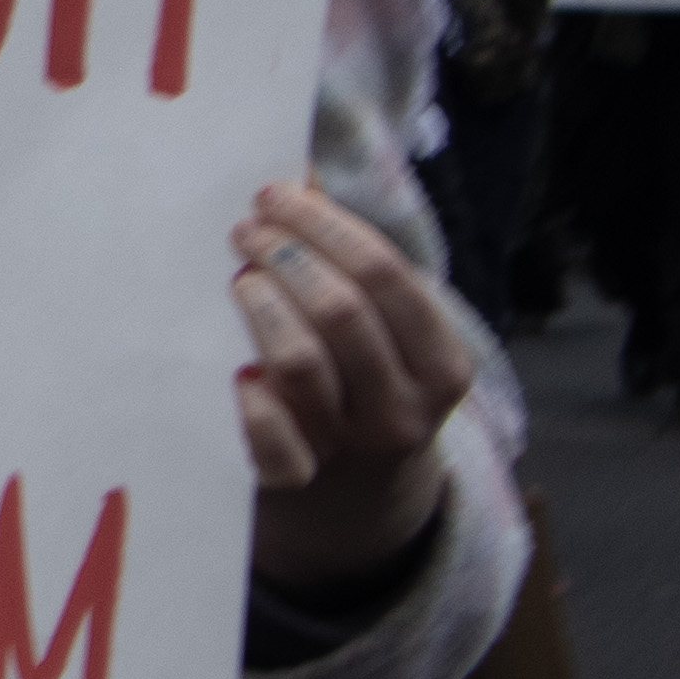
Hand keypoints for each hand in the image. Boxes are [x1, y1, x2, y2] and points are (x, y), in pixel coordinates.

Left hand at [236, 179, 474, 596]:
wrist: (359, 504)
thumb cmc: (366, 388)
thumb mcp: (389, 338)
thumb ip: (357, 269)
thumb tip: (300, 174)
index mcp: (441, 364)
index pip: (388, 275)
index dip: (325, 226)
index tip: (276, 196)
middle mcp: (403, 409)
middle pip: (343, 312)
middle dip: (286, 256)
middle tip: (244, 231)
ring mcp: (350, 449)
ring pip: (301, 364)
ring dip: (262, 308)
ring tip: (238, 280)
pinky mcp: (295, 483)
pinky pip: (271, 443)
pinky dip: (253, 405)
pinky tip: (238, 374)